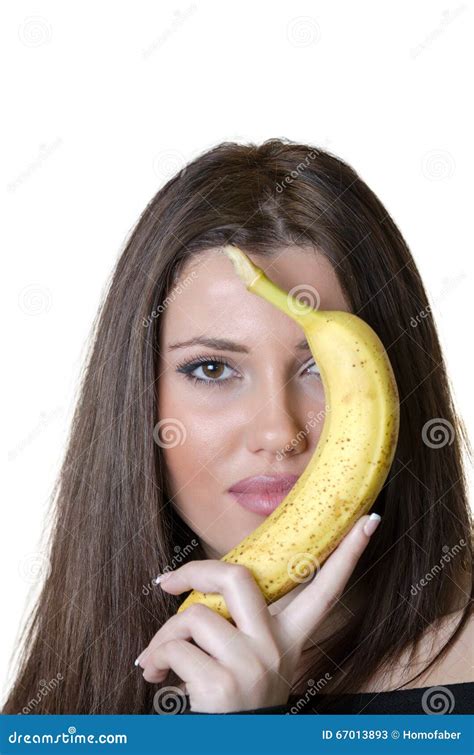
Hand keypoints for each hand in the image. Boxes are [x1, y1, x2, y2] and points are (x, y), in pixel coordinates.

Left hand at [136, 513, 380, 712]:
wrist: (232, 751)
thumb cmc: (230, 706)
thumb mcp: (247, 665)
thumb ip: (235, 627)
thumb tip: (193, 596)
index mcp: (288, 642)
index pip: (325, 591)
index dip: (348, 555)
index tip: (369, 519)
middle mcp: (276, 651)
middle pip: (238, 578)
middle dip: (195, 569)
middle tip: (167, 583)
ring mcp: (252, 668)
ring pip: (195, 615)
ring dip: (162, 636)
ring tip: (157, 660)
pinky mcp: (223, 687)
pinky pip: (176, 647)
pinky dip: (156, 658)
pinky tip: (156, 677)